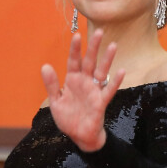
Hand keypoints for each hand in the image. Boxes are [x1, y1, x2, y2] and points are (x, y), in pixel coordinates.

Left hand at [41, 30, 124, 151]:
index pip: (74, 61)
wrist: (80, 136)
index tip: (77, 35)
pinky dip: (115, 81)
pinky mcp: (101, 102)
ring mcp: (94, 91)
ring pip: (102, 71)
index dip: (75, 49)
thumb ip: (52, 84)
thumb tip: (45, 65)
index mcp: (73, 80)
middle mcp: (85, 82)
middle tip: (99, 31)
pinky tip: (121, 71)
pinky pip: (109, 90)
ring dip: (107, 59)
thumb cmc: (69, 117)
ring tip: (113, 45)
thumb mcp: (56, 101)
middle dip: (93, 47)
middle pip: (90, 61)